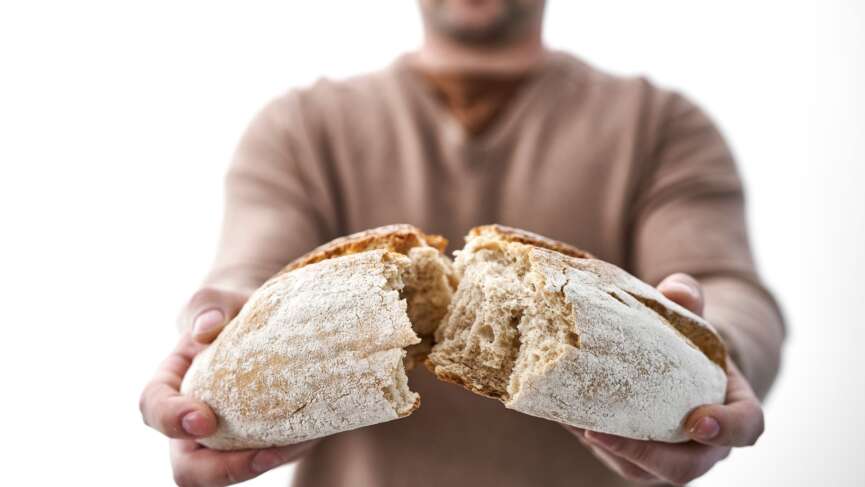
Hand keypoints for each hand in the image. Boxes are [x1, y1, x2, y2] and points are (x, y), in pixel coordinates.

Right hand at [140, 288, 317, 485]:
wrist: (265, 318)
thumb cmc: (233, 309)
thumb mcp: (220, 299)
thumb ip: (209, 305)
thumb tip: (206, 327)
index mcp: (171, 383)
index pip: (154, 408)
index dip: (172, 420)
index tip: (204, 418)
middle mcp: (192, 422)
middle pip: (188, 468)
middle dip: (222, 470)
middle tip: (264, 454)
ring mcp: (225, 438)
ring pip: (232, 471)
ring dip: (266, 463)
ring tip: (303, 438)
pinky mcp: (260, 442)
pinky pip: (271, 458)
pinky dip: (291, 450)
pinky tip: (315, 431)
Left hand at [563, 273, 764, 485]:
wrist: (672, 365)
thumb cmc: (688, 342)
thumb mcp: (692, 317)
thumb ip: (688, 299)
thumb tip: (676, 289)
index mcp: (734, 408)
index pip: (746, 427)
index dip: (727, 429)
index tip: (698, 421)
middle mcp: (706, 444)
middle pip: (685, 467)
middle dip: (647, 454)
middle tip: (603, 433)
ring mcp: (670, 458)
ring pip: (644, 470)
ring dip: (610, 452)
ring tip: (577, 425)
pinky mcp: (637, 460)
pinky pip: (617, 461)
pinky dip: (592, 441)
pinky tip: (566, 417)